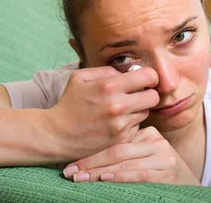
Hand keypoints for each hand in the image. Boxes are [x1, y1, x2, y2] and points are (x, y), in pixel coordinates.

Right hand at [44, 66, 159, 160]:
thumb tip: (129, 72)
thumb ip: (106, 70)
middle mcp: (118, 106)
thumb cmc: (69, 103)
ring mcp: (120, 125)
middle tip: (137, 95)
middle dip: (147, 94)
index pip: (149, 76)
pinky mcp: (121, 140)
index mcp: (109, 86)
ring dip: (138, 110)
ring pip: (146, 113)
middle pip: (154, 97)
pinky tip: (115, 123)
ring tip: (121, 110)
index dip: (149, 77)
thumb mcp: (80, 77)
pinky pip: (137, 127)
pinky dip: (130, 124)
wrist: (56, 135)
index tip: (144, 80)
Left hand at [63, 126, 199, 185]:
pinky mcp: (166, 172)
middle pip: (117, 150)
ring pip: (125, 162)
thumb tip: (84, 157)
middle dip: (91, 163)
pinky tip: (105, 179)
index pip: (116, 140)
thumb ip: (124, 151)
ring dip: (99, 172)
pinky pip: (139, 174)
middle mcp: (156, 141)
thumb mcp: (143, 156)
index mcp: (149, 133)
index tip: (71, 162)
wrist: (187, 186)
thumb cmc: (157, 172)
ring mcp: (163, 156)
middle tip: (70, 172)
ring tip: (80, 178)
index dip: (92, 152)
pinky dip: (120, 176)